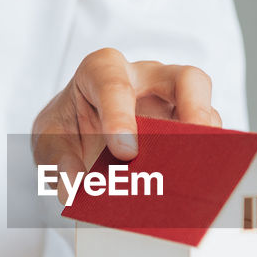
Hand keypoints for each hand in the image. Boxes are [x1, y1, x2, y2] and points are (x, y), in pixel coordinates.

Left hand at [31, 48, 219, 200]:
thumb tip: (74, 185)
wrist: (79, 143)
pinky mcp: (188, 131)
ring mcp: (173, 105)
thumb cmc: (67, 132)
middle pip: (185, 79)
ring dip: (205, 141)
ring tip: (200, 171)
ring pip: (206, 114)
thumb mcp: (48, 143)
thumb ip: (56, 161)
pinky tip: (196, 185)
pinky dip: (204, 162)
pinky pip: (207, 142)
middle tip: (192, 139)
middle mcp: (146, 80)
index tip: (124, 152)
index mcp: (102, 71)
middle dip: (194, 106)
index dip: (120, 116)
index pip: (114, 82)